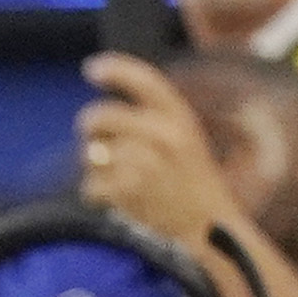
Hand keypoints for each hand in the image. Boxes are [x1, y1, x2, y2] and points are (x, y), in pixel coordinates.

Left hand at [75, 56, 244, 251]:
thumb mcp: (187, 141)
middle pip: (100, 116)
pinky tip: (118, 200)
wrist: (208, 228)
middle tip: (91, 137)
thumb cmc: (193, 185)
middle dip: (89, 127)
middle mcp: (163, 135)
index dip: (115, 70)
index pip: (144, 81)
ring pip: (92, 154)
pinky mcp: (128, 190)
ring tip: (119, 180)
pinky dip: (97, 195)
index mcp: (180, 118)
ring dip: (95, 167)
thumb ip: (153, 122)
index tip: (92, 68)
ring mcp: (144, 162)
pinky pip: (91, 185)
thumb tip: (101, 114)